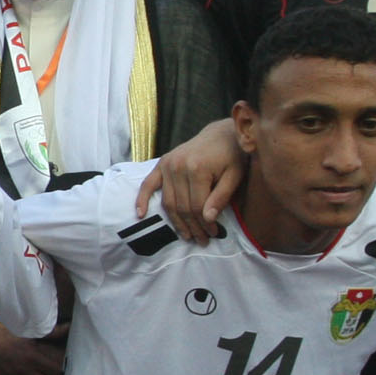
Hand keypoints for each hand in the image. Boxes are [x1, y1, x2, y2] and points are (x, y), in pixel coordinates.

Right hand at [132, 119, 242, 242]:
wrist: (220, 134)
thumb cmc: (232, 155)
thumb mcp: (235, 175)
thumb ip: (221, 196)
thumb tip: (208, 219)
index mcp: (197, 168)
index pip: (197, 206)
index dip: (205, 224)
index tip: (213, 234)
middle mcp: (178, 166)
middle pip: (182, 207)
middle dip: (193, 227)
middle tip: (202, 240)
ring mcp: (168, 165)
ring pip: (168, 202)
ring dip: (176, 222)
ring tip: (187, 235)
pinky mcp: (162, 163)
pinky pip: (148, 184)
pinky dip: (142, 199)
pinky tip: (140, 214)